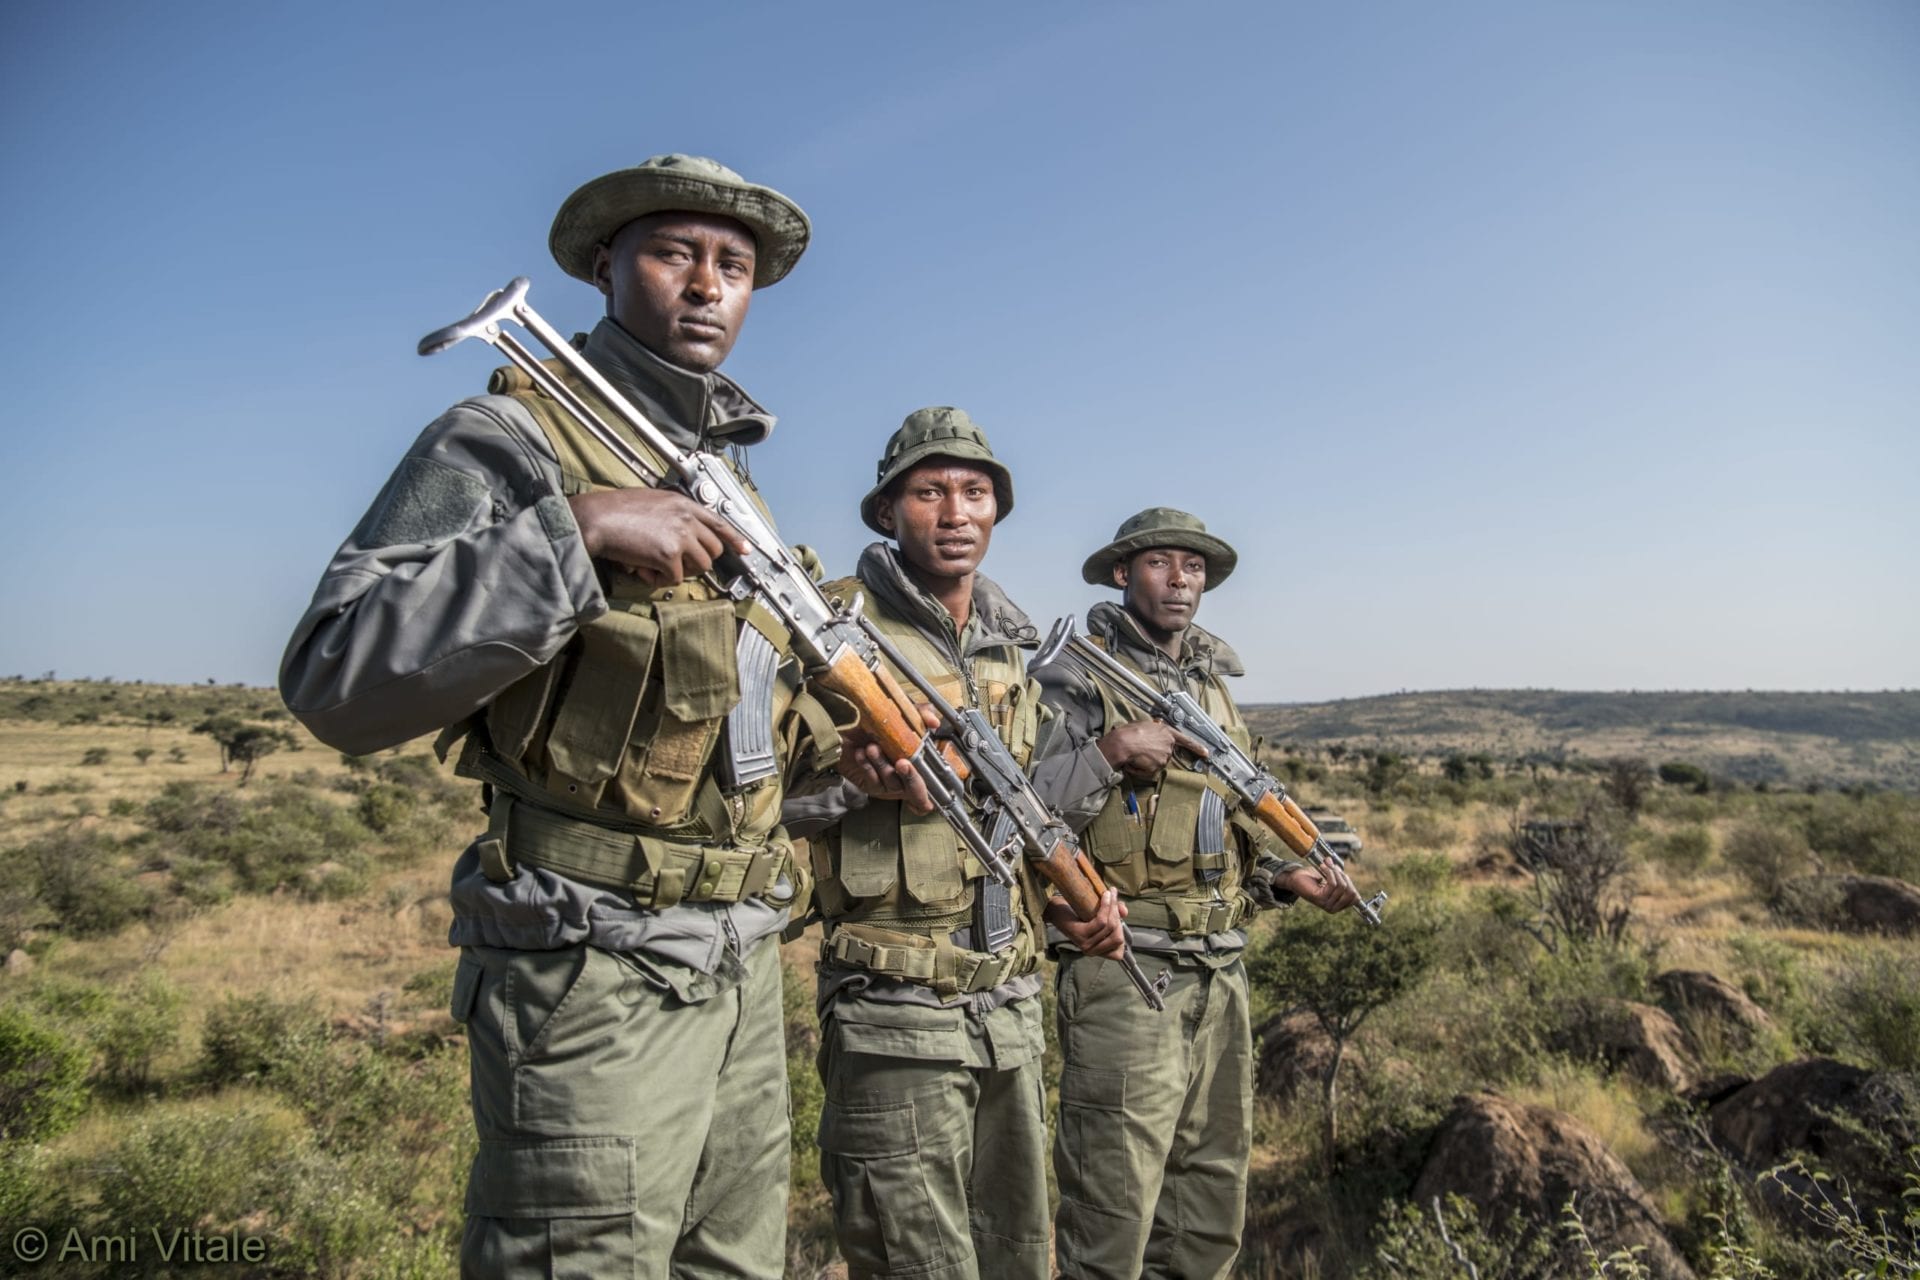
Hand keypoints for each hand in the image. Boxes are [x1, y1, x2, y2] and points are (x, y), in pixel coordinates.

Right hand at [568, 488, 747, 585]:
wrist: (597, 519)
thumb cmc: (615, 511)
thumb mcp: (651, 502)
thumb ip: (672, 515)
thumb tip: (680, 534)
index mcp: (683, 504)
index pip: (719, 522)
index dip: (734, 539)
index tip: (745, 550)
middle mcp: (687, 518)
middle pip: (713, 550)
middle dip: (698, 561)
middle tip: (677, 563)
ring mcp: (680, 536)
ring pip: (699, 567)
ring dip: (680, 571)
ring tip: (657, 565)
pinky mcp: (669, 555)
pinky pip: (675, 578)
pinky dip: (660, 579)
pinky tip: (644, 568)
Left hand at [835, 704, 937, 814]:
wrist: (844, 726)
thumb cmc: (873, 723)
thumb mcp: (899, 714)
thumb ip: (919, 715)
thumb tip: (934, 722)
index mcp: (917, 762)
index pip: (930, 781)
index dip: (929, 782)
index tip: (921, 770)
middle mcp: (905, 776)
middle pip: (916, 790)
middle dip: (911, 777)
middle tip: (902, 763)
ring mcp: (888, 782)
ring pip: (892, 782)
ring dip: (882, 764)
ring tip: (872, 747)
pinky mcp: (870, 783)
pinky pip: (873, 780)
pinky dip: (867, 766)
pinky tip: (861, 753)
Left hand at [1047, 889, 1128, 960]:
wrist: (1054, 907)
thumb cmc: (1078, 911)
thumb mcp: (1100, 914)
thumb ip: (1115, 914)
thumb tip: (1125, 912)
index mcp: (1096, 951)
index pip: (1118, 953)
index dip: (1121, 935)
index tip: (1117, 917)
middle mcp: (1091, 951)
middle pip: (1117, 938)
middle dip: (1118, 917)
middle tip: (1113, 898)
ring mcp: (1085, 944)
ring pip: (1110, 927)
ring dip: (1112, 907)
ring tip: (1109, 893)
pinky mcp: (1080, 934)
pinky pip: (1101, 921)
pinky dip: (1106, 907)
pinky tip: (1105, 896)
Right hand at [1096, 721, 1208, 778]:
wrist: (1124, 743)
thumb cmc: (1130, 732)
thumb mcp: (1144, 724)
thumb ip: (1153, 728)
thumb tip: (1154, 727)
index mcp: (1167, 731)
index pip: (1186, 740)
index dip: (1197, 747)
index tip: (1206, 753)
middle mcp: (1169, 744)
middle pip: (1166, 752)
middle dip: (1155, 753)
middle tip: (1141, 749)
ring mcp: (1165, 756)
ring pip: (1157, 762)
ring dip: (1147, 761)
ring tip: (1136, 754)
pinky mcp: (1159, 766)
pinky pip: (1150, 770)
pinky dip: (1142, 768)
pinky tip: (1135, 761)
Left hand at [1277, 863, 1361, 914]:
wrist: (1295, 878)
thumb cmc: (1313, 878)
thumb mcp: (1331, 877)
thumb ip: (1339, 875)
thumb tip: (1338, 866)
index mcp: (1339, 905)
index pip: (1355, 897)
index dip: (1350, 883)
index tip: (1340, 874)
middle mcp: (1334, 908)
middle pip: (1351, 892)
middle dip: (1344, 877)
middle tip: (1333, 868)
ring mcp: (1327, 905)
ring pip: (1342, 886)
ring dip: (1335, 872)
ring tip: (1325, 866)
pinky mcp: (1320, 898)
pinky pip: (1333, 884)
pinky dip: (1329, 873)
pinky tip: (1322, 868)